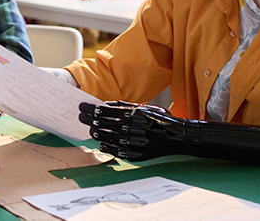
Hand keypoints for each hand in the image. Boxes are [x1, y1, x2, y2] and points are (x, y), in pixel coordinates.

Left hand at [79, 101, 193, 160]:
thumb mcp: (145, 107)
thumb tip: (105, 104)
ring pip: (108, 138)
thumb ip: (125, 106)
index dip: (92, 110)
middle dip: (90, 120)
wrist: (177, 137)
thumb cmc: (160, 120)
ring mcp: (135, 143)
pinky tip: (102, 143)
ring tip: (91, 130)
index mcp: (135, 114)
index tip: (83, 108)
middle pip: (105, 124)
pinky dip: (107, 147)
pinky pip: (117, 151)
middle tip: (81, 117)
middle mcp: (134, 128)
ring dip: (97, 133)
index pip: (107, 112)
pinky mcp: (137, 155)